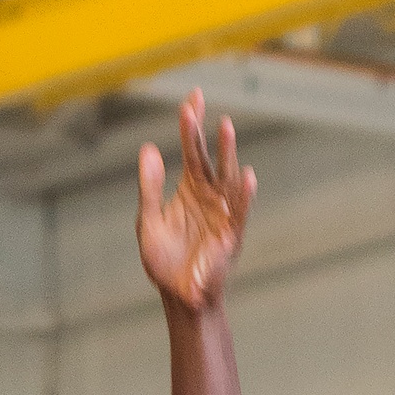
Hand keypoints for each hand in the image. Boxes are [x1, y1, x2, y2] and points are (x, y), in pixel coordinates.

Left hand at [136, 88, 255, 309]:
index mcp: (190, 190)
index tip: (191, 99)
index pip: (192, 151)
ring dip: (227, 153)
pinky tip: (246, 177)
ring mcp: (222, 213)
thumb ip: (150, 187)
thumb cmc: (164, 261)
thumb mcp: (149, 221)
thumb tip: (148, 149)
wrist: (180, 296)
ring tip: (225, 127)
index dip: (191, 126)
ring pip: (226, 178)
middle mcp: (209, 196)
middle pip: (209, 158)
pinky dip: (243, 195)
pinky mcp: (231, 235)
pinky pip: (239, 212)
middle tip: (198, 105)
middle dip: (204, 132)